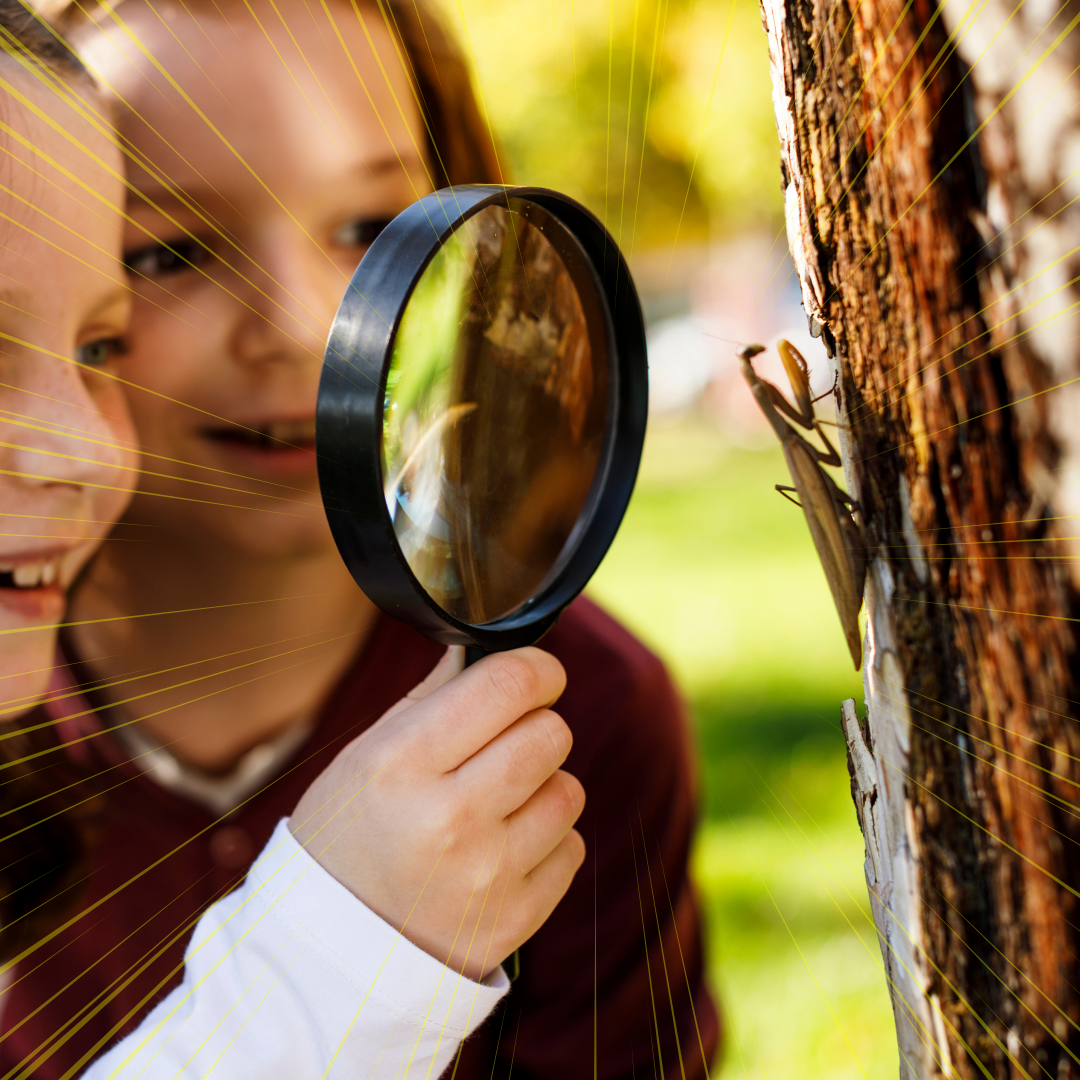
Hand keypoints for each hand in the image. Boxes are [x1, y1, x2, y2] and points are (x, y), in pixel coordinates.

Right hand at [290, 646, 585, 981]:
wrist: (333, 955)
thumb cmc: (348, 837)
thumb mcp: (365, 757)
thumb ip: (430, 698)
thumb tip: (484, 650)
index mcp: (402, 764)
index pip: (509, 685)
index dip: (538, 669)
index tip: (537, 675)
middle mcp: (448, 818)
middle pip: (551, 733)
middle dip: (535, 727)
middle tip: (503, 745)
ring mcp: (487, 874)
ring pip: (569, 789)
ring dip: (542, 786)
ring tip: (495, 804)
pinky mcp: (516, 918)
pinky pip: (571, 846)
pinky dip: (545, 841)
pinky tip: (500, 849)